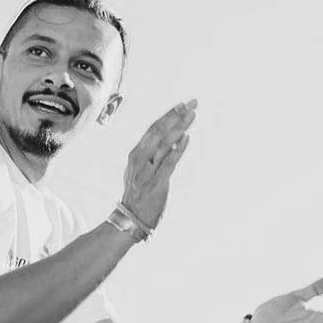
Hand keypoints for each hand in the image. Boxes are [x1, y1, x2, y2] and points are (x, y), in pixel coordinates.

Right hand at [120, 100, 196, 229]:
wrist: (130, 218)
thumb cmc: (139, 194)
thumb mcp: (141, 170)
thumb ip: (154, 155)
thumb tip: (174, 139)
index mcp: (136, 154)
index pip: (153, 129)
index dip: (168, 115)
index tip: (182, 105)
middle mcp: (140, 160)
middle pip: (159, 132)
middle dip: (176, 116)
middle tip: (191, 103)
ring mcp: (147, 171)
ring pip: (164, 144)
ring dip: (179, 128)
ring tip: (192, 115)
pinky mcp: (156, 184)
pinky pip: (168, 164)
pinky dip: (177, 150)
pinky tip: (186, 138)